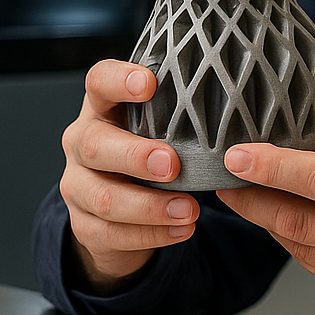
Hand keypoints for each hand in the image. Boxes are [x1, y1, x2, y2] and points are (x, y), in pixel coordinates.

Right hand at [58, 59, 199, 293]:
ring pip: (104, 198)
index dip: (119, 80)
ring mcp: (77, 185)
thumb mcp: (157, 126)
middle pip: (95, 145)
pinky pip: (113, 233)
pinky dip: (152, 234)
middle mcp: (81, 143)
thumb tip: (237, 101)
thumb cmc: (146, 152)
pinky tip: (182, 230)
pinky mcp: (84, 224)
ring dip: (150, 206)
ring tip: (190, 209)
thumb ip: (179, 113)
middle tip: (173, 164)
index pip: (98, 82)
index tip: (150, 84)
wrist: (113, 208)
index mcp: (100, 108)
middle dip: (135, 156)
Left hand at [217, 50, 314, 314]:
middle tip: (219, 173)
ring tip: (239, 190)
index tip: (237, 153)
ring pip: (296, 244)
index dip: (273, 167)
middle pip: (296, 219)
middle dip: (248, 196)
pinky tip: (280, 216)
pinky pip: (310, 264)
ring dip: (262, 218)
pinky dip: (290, 238)